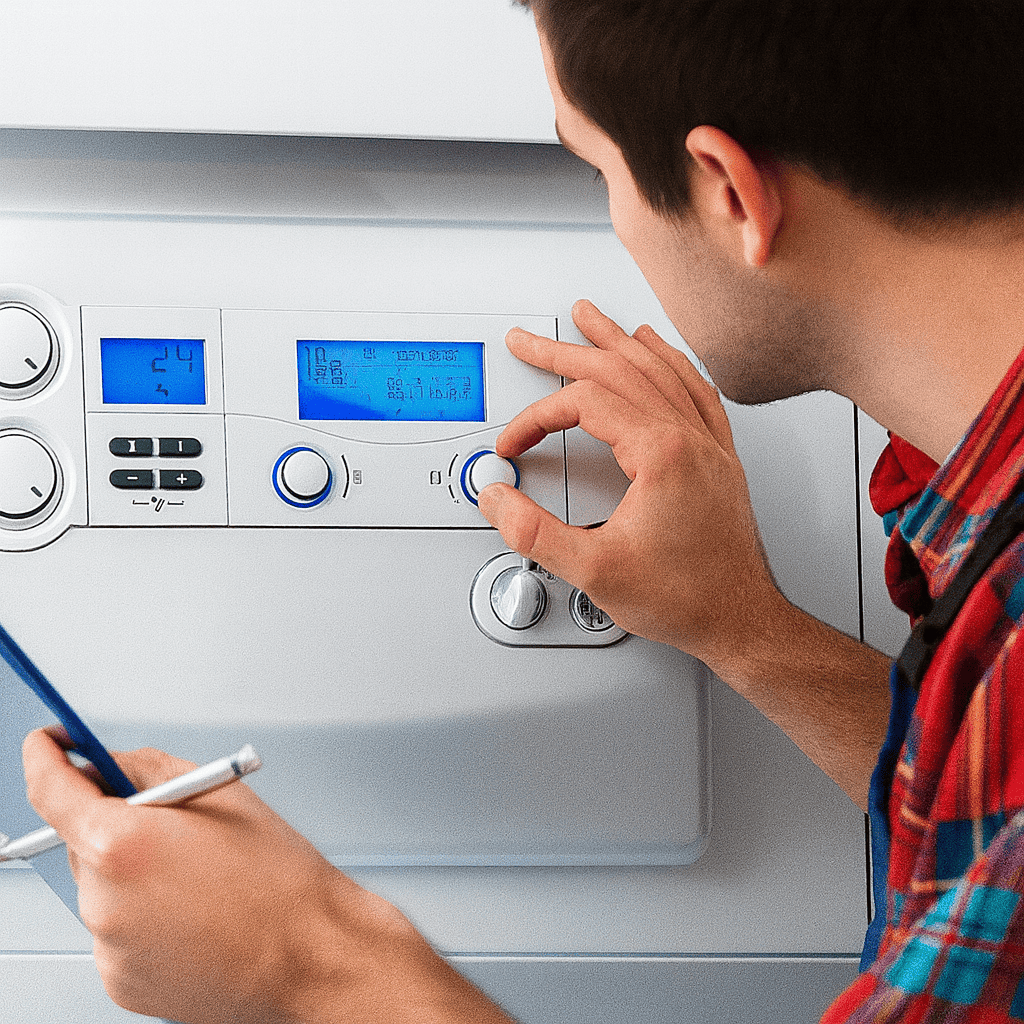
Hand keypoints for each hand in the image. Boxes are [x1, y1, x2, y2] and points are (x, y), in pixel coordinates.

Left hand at [23, 727, 512, 1023]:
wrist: (308, 954)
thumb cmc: (277, 876)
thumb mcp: (219, 792)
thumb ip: (146, 768)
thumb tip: (103, 765)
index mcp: (122, 844)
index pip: (50, 790)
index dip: (46, 757)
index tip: (49, 743)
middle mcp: (102, 901)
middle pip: (80, 838)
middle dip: (116, 821)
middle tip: (171, 821)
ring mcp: (107, 947)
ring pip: (100, 885)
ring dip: (132, 870)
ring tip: (199, 877)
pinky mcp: (119, 981)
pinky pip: (115, 929)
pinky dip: (142, 913)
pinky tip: (193, 911)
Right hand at [478, 299, 779, 676]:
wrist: (740, 619)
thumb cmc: (686, 598)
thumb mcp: (594, 571)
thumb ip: (534, 533)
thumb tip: (498, 500)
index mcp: (662, 453)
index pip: (584, 405)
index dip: (537, 418)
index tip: (514, 445)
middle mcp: (689, 438)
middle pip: (619, 370)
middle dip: (565, 352)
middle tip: (530, 340)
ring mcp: (707, 444)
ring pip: (659, 369)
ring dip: (616, 341)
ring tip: (590, 320)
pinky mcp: (717, 457)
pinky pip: (694, 388)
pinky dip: (668, 360)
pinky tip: (658, 350)